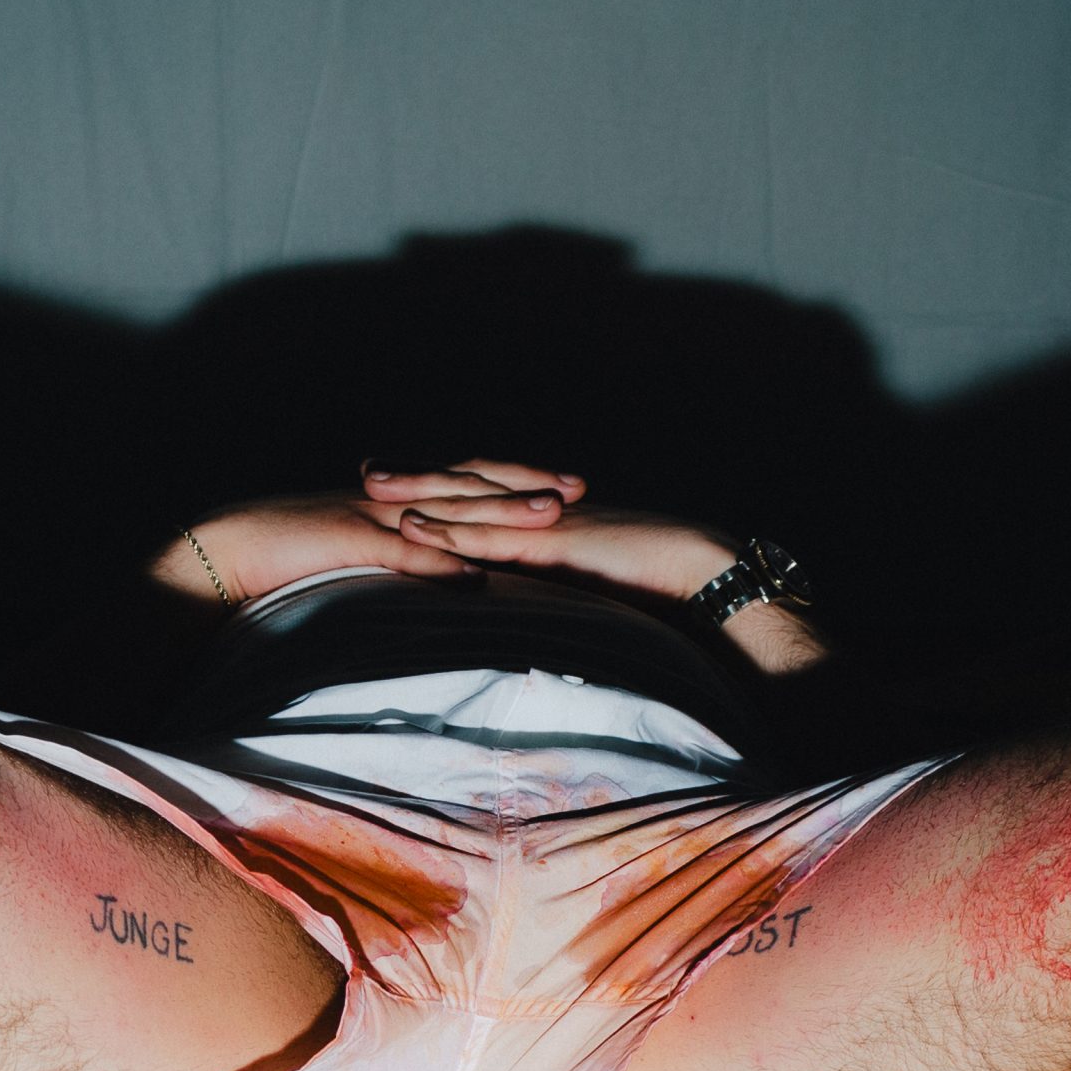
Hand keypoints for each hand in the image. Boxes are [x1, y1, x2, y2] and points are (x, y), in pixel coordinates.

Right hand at [152, 461, 586, 605]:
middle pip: (467, 484)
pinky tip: (476, 570)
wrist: (223, 551)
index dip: (512, 483)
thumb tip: (453, 580)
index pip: (463, 484)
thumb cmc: (284, 563)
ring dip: (498, 511)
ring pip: (446, 507)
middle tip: (577, 487)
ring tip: (548, 516)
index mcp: (393, 501)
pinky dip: (439, 556)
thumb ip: (401, 563)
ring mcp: (370, 515)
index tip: (562, 487)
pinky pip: (401, 548)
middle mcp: (389, 498)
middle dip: (524, 485)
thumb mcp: (356, 560)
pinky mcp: (347, 539)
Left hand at [390, 490, 823, 674]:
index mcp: (552, 518)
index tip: (403, 480)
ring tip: (372, 487)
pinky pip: (493, 535)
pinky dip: (451, 531)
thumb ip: (564, 585)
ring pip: (474, 501)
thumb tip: (536, 602)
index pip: (491, 494)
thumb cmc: (659, 587)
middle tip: (368, 468)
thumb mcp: (597, 583)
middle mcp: (544, 511)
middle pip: (471, 485)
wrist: (703, 573)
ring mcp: (547, 523)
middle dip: (419, 476)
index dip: (447, 486)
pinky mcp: (554, 544)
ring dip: (421, 493)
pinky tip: (414, 530)